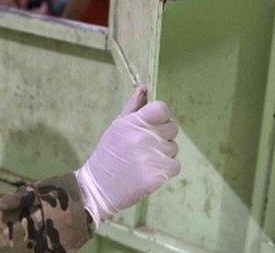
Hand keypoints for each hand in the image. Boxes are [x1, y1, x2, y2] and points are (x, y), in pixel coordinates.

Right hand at [74, 87, 179, 223]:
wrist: (99, 186)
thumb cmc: (108, 154)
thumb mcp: (117, 126)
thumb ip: (133, 106)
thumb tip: (145, 87)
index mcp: (133, 122)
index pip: (163, 109)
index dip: (162, 116)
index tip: (154, 124)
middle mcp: (144, 137)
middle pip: (172, 128)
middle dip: (163, 135)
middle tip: (145, 146)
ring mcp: (153, 156)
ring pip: (174, 148)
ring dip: (164, 154)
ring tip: (144, 161)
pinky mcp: (159, 174)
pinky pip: (175, 166)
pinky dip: (166, 169)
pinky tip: (150, 171)